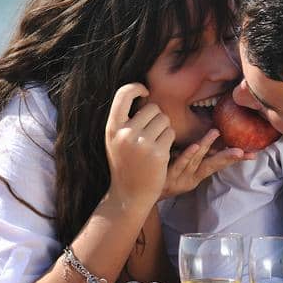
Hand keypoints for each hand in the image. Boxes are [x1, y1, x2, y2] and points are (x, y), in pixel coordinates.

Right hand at [104, 83, 173, 205]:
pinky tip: (161, 152)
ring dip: (164, 129)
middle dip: (157, 117)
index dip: (136, 88)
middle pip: (152, 108)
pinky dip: (169, 140)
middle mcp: (125, 133)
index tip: (144, 93)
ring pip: (164, 120)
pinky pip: (170, 133)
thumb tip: (142, 92)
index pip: (123, 93)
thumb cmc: (125, 163)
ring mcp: (141, 144)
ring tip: (155, 143)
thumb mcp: (115, 139)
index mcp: (112, 127)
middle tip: (151, 133)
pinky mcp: (157, 153)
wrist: (129, 195)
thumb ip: (124, 119)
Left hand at [160, 129, 251, 198]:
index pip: (220, 164)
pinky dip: (188, 155)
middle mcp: (192, 177)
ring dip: (207, 146)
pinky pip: (180, 164)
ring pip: (197, 160)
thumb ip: (193, 154)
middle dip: (228, 158)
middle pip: (213, 165)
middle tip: (244, 151)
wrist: (142, 193)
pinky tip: (195, 146)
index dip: (235, 158)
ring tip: (215, 133)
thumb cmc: (163, 176)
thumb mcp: (181, 166)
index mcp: (197, 174)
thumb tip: (206, 137)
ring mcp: (181, 177)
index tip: (253, 154)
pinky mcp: (169, 176)